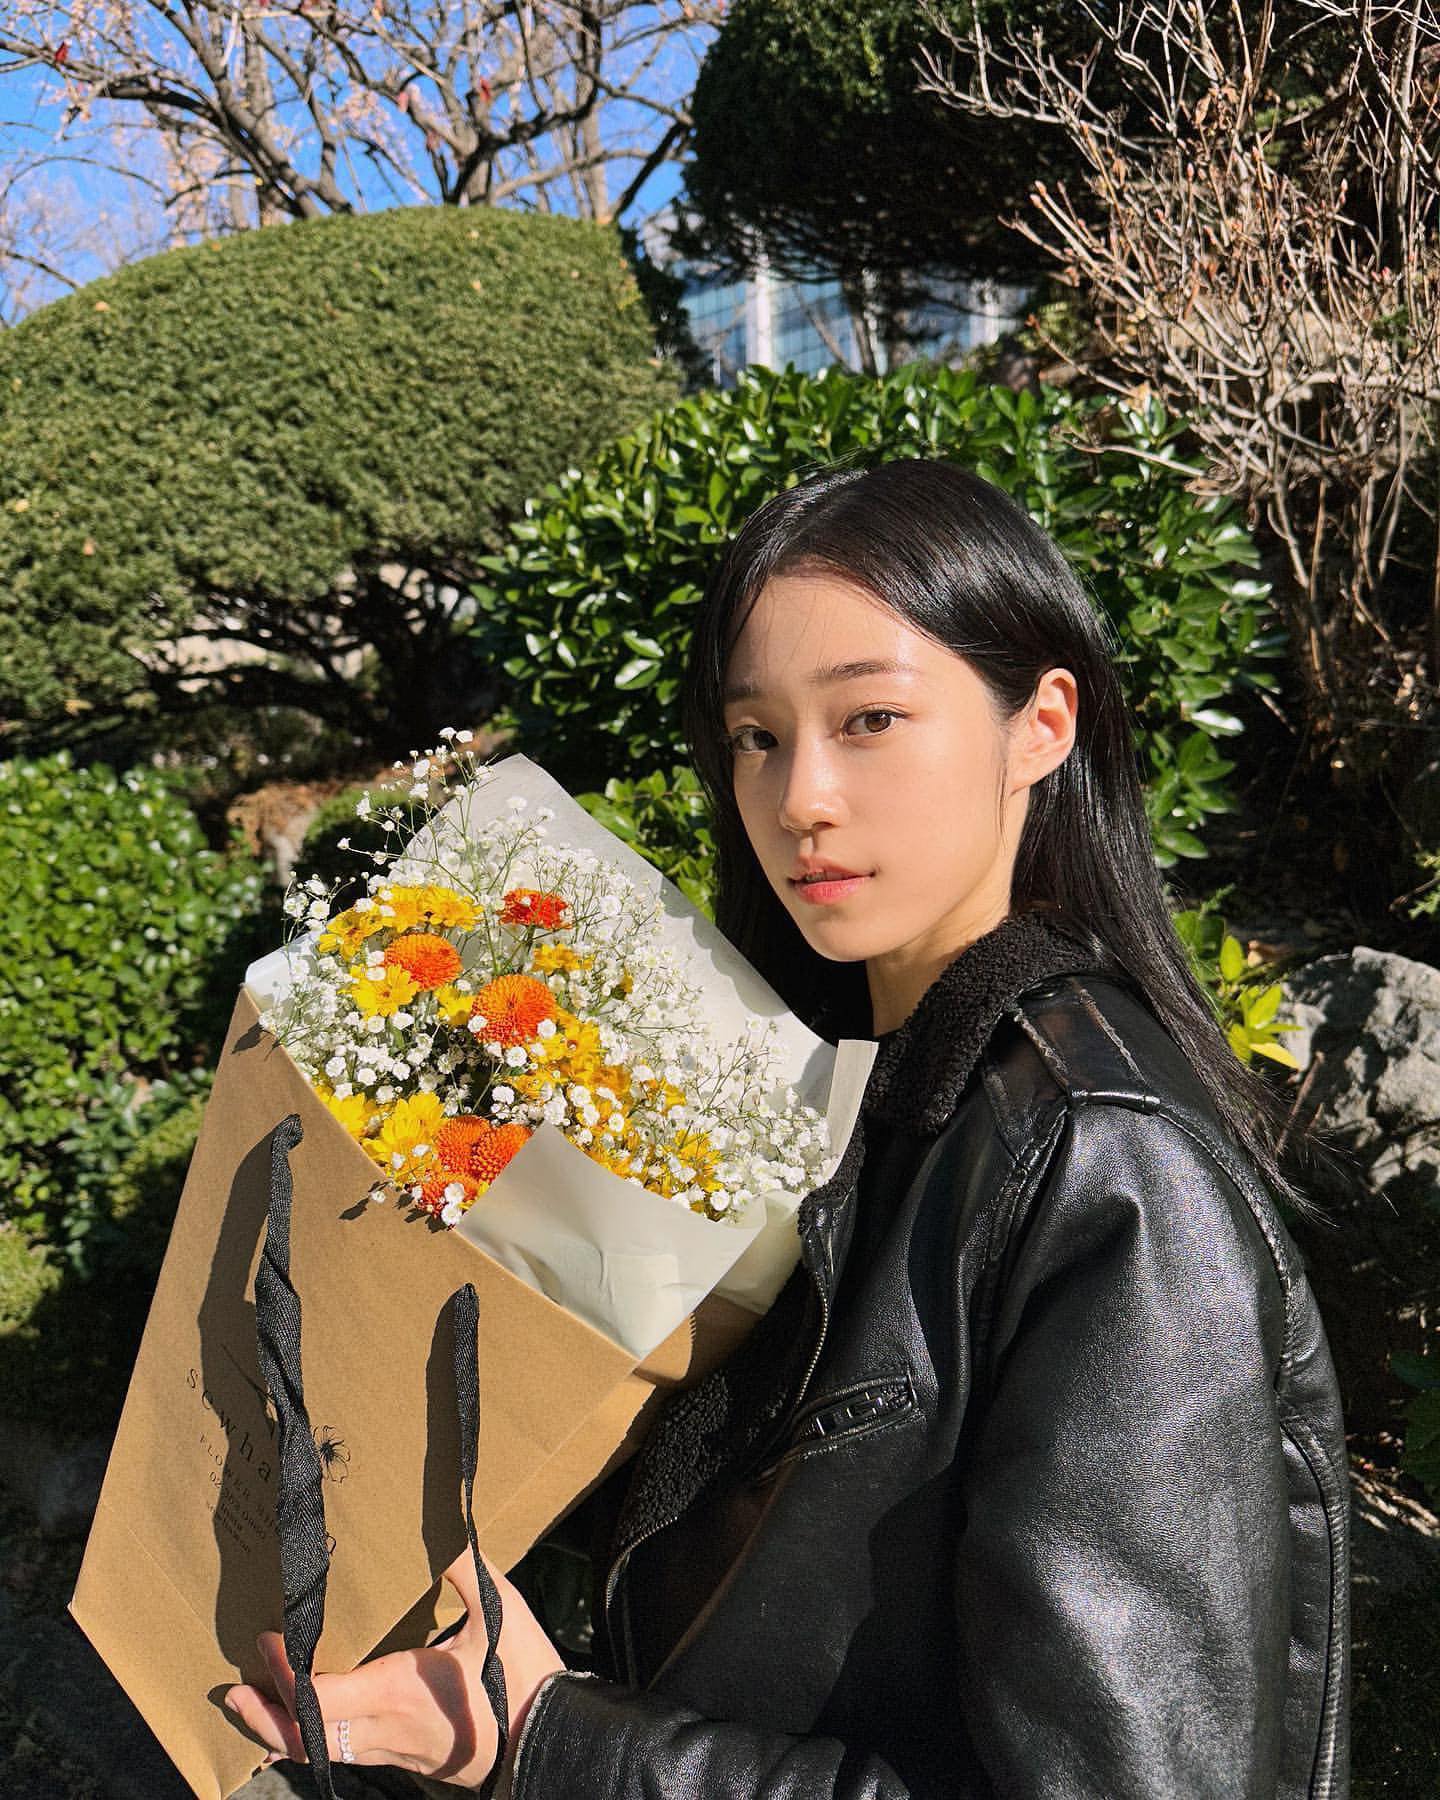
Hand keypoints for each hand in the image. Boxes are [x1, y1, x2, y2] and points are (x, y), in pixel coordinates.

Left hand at [223, 1546, 565, 1786]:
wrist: (551, 1741)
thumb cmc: (523, 1678)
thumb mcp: (498, 1613)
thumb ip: (464, 1569)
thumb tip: (444, 1522)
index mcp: (400, 1692)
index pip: (322, 1694)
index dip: (288, 1674)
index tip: (268, 1640)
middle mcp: (386, 1729)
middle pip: (307, 1737)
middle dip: (265, 1716)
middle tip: (234, 1691)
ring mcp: (394, 1751)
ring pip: (323, 1751)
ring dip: (284, 1731)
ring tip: (258, 1706)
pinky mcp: (407, 1759)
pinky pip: (346, 1753)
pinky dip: (316, 1738)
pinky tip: (314, 1721)